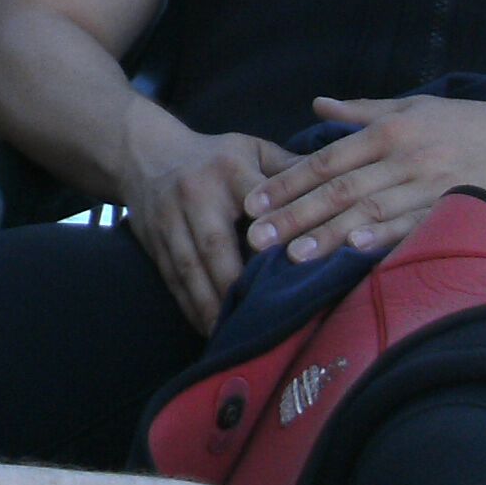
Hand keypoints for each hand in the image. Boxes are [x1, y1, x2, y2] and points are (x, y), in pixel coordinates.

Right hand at [116, 128, 293, 330]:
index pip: (256, 202)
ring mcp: (169, 220)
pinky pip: (172, 279)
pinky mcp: (153, 242)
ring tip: (233, 335)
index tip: (293, 266)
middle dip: (235, 283)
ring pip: (189, 267)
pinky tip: (208, 328)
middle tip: (262, 317)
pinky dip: (190, 306)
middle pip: (215, 243)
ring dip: (210, 304)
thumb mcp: (250, 149)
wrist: (144, 153)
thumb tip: (340, 185)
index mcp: (228, 168)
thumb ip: (290, 169)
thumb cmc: (213, 157)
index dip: (270, 235)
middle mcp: (195, 194)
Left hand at [244, 94, 485, 263]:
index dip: (287, 183)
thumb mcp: (416, 107)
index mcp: (390, 132)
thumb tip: (317, 104)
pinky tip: (356, 253)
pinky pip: (414, 229)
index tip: (253, 203)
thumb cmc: (472, 125)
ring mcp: (431, 186)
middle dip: (293, 216)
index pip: (327, 161)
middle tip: (254, 239)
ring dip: (328, 236)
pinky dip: (384, 240)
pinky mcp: (455, 211)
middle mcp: (406, 158)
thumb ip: (363, 111)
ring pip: (370, 213)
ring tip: (291, 257)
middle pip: (339, 191)